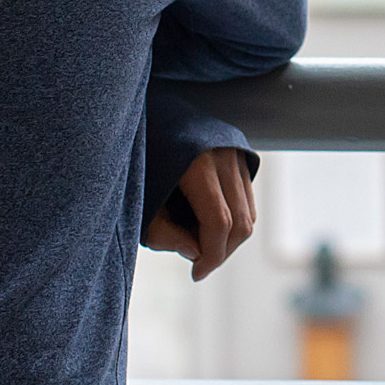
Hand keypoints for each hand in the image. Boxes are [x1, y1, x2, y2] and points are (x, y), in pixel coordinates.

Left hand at [142, 146, 256, 280]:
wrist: (143, 110)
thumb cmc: (136, 156)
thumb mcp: (140, 201)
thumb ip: (166, 234)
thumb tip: (197, 253)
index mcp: (197, 164)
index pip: (219, 222)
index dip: (211, 256)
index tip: (195, 273)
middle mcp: (224, 155)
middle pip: (242, 221)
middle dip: (223, 251)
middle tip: (198, 265)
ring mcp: (235, 152)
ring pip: (249, 211)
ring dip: (230, 237)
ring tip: (200, 245)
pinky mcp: (238, 153)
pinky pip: (246, 196)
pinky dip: (234, 218)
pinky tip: (207, 225)